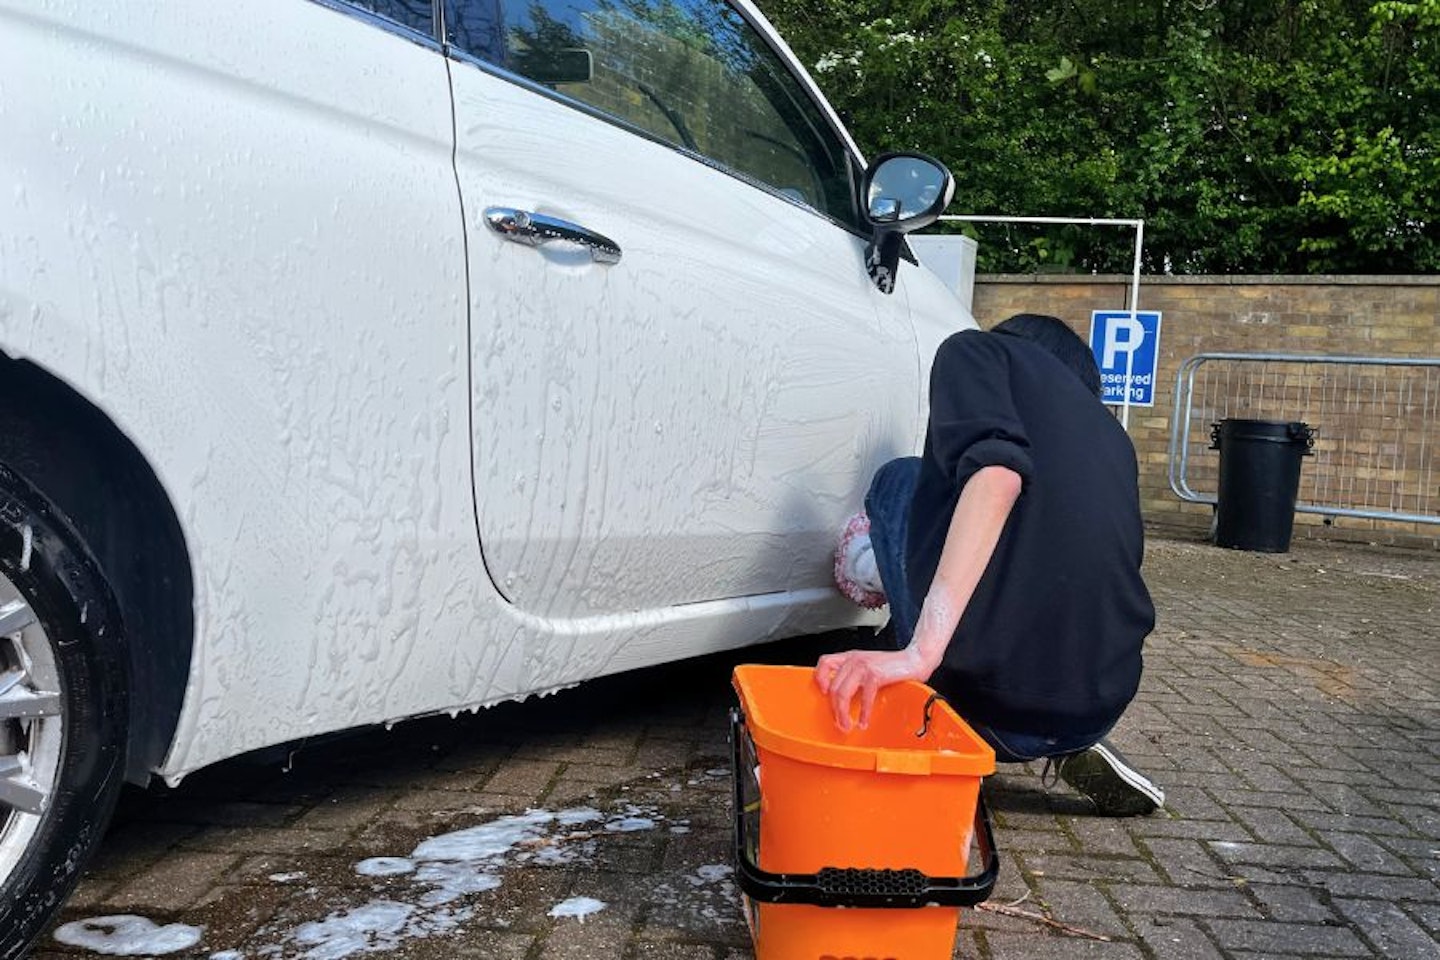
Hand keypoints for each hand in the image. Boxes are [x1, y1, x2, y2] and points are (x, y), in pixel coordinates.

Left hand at [814, 646, 933, 732]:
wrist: (914, 659)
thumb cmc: (893, 666)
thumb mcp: (868, 666)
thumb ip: (854, 675)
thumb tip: (842, 697)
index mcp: (850, 656)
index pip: (825, 662)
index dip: (820, 678)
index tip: (824, 694)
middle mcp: (854, 660)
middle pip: (833, 686)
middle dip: (834, 708)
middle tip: (840, 722)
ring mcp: (863, 666)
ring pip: (842, 693)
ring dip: (843, 714)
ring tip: (847, 725)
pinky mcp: (874, 675)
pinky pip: (863, 698)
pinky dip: (863, 713)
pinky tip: (864, 721)